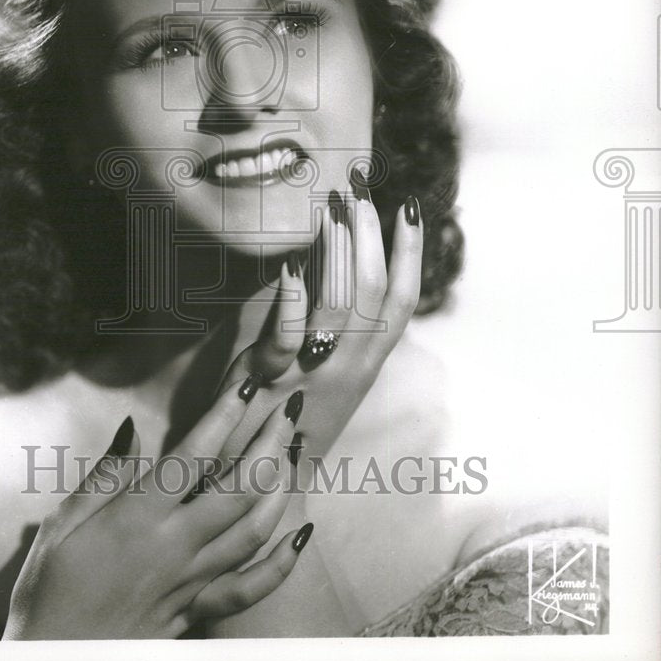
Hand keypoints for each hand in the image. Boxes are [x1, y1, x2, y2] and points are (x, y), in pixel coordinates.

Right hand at [2, 378, 311, 639]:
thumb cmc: (47, 594)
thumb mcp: (62, 527)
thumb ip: (105, 477)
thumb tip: (131, 429)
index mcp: (137, 519)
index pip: (194, 455)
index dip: (224, 416)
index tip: (246, 386)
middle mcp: (174, 547)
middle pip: (240, 488)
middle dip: (269, 444)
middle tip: (287, 409)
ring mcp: (192, 581)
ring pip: (254, 530)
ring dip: (280, 487)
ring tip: (295, 451)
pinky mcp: (197, 610)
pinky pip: (250, 588)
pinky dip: (281, 562)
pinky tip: (301, 535)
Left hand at [218, 182, 423, 463]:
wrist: (250, 470)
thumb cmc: (282, 403)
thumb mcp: (319, 358)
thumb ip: (329, 312)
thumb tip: (332, 251)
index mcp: (365, 360)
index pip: (402, 301)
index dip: (411, 255)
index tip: (411, 209)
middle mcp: (349, 368)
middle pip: (378, 295)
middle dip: (374, 236)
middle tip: (363, 190)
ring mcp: (312, 376)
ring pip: (343, 308)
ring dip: (341, 251)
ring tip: (335, 207)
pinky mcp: (268, 383)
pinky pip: (288, 339)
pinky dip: (293, 300)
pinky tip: (293, 263)